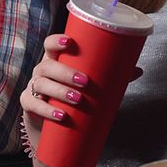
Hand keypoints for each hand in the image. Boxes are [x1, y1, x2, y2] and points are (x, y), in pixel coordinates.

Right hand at [21, 34, 143, 156]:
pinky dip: (46, 110)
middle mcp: (41, 71)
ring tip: (78, 99)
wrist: (51, 125)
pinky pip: (33, 105)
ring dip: (60, 91)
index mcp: (55, 61)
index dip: (56, 41)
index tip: (69, 42)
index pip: (50, 45)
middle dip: (66, 73)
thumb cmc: (70, 97)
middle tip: (85, 82)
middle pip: (47, 66)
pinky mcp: (28, 106)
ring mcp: (33, 87)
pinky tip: (61, 116)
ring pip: (42, 84)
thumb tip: (137, 70)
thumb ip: (109, 77)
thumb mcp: (88, 86)